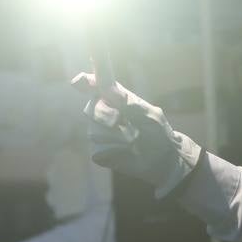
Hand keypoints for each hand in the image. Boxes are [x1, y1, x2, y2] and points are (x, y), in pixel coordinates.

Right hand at [73, 72, 201, 197]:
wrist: (163, 160)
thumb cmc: (158, 133)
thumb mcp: (149, 115)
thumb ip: (129, 102)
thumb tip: (108, 87)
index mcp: (116, 99)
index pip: (95, 86)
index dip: (86, 82)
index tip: (78, 81)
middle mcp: (103, 113)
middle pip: (91, 109)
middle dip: (105, 114)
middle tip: (121, 120)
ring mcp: (99, 133)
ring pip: (94, 131)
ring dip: (117, 137)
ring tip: (133, 140)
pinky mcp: (98, 152)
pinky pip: (98, 150)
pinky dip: (115, 151)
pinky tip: (125, 152)